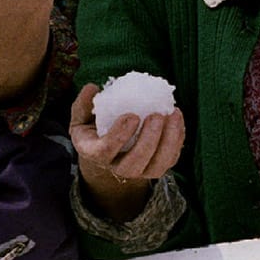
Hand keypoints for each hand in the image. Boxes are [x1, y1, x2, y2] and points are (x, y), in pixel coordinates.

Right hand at [70, 84, 185, 221]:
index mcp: (94, 153)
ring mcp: (139, 171)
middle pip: (134, 163)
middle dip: (148, 139)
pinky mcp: (157, 167)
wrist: (109, 151)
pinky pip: (171, 159)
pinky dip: (177, 139)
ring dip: (169, 141)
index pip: (105, 150)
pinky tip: (177, 117)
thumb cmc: (94, 129)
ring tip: (173, 114)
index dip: (119, 135)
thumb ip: (83, 105)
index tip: (132, 115)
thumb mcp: (82, 119)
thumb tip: (92, 88)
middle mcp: (117, 168)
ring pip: (158, 165)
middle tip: (156, 115)